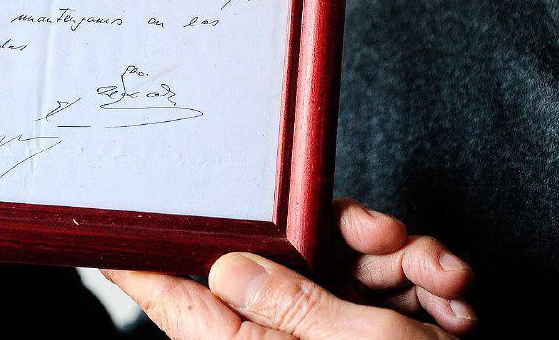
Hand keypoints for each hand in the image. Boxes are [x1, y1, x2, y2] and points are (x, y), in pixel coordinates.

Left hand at [102, 199, 475, 337]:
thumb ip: (291, 302)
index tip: (105, 230)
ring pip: (346, 263)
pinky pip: (386, 288)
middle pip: (284, 258)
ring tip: (442, 276)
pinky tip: (453, 296)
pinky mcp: (375, 334)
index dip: (144, 262)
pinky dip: (424, 283)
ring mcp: (333, 337)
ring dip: (404, 259)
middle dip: (348, 235)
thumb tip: (226, 266)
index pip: (178, 301)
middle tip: (387, 235)